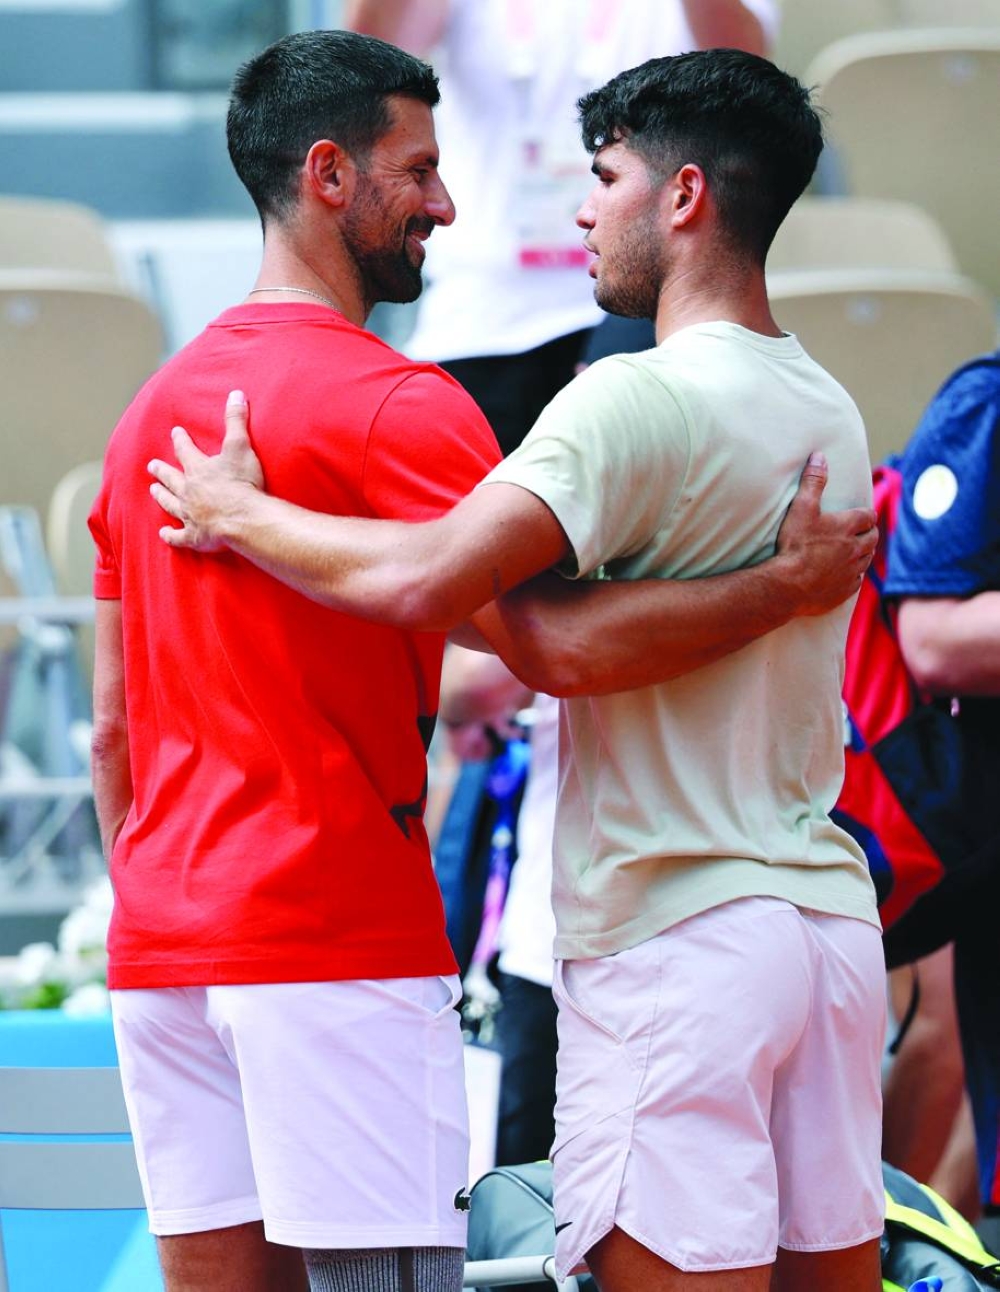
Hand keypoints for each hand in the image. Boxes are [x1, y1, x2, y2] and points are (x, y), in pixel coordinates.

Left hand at [148, 390, 263, 551]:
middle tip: (152, 466)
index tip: (175, 432)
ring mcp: (189, 514)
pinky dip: (170, 535)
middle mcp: (188, 491)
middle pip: (171, 478)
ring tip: (154, 491)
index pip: (185, 450)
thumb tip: (235, 393)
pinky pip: (178, 536)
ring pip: (170, 504)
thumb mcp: (241, 446)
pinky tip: (164, 534)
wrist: (243, 518)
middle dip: (161, 471)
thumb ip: (236, 420)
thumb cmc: (242, 483)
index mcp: (199, 469)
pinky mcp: (195, 536)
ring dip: (161, 496)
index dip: (180, 440)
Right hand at [776, 453, 877, 615]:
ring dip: (864, 554)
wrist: (788, 585)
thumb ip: (812, 482)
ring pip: (867, 559)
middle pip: (873, 538)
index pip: (868, 516)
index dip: (866, 515)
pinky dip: (854, 575)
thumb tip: (819, 456)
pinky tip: (845, 574)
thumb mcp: (801, 508)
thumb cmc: (795, 545)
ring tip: (855, 552)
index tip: (863, 515)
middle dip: (869, 533)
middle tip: (863, 532)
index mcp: (848, 526)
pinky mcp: (845, 590)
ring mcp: (852, 571)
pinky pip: (857, 581)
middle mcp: (855, 548)